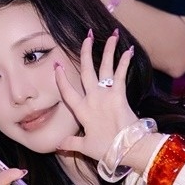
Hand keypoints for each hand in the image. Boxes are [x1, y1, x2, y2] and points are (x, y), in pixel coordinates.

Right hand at [54, 29, 140, 164]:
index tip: (58, 65)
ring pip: (104, 67)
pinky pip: (121, 74)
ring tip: (111, 35)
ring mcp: (106, 95)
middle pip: (86, 71)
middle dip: (85, 53)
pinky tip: (128, 49)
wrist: (127, 147)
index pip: (67, 92)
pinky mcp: (120, 94)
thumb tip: (56, 145)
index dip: (61, 78)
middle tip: (86, 37)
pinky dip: (125, 61)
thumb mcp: (85, 147)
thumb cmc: (106, 148)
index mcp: (82, 111)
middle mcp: (92, 98)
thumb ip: (70, 143)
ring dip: (107, 50)